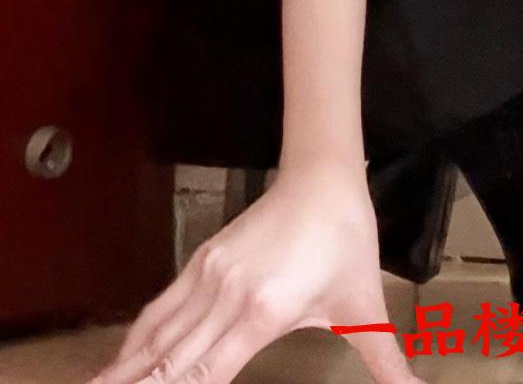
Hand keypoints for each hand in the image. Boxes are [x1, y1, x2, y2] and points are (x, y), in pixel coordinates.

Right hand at [86, 162, 417, 383]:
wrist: (323, 175)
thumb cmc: (345, 239)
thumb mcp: (363, 303)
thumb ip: (384, 358)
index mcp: (262, 313)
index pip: (206, 375)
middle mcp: (225, 297)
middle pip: (170, 361)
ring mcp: (207, 276)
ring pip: (156, 335)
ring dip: (127, 370)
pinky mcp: (202, 261)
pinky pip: (160, 308)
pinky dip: (137, 339)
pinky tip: (121, 361)